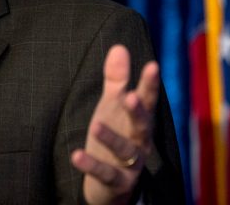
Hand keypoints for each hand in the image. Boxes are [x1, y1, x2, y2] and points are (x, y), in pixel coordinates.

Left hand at [70, 44, 160, 204]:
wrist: (111, 183)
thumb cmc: (115, 135)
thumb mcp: (113, 106)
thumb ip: (117, 79)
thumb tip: (119, 47)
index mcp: (140, 120)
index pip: (147, 99)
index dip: (150, 84)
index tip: (153, 65)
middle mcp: (140, 141)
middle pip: (142, 125)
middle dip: (137, 111)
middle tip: (131, 97)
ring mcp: (131, 163)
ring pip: (125, 150)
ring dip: (111, 138)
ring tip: (95, 124)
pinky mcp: (117, 181)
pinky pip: (104, 173)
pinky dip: (90, 164)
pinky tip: (75, 155)